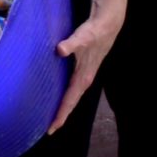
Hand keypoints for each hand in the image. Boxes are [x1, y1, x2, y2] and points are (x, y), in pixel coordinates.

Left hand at [49, 6, 122, 132]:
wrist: (107, 25)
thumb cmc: (93, 32)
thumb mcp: (81, 37)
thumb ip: (70, 44)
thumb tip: (60, 50)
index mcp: (83, 77)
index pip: (69, 100)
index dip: (61, 114)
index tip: (52, 128)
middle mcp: (84, 80)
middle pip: (70, 103)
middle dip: (61, 116)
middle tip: (49, 130)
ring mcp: (84, 76)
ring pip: (71, 97)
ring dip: (63, 107)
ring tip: (52, 118)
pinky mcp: (82, 70)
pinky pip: (71, 88)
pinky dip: (64, 96)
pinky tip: (56, 97)